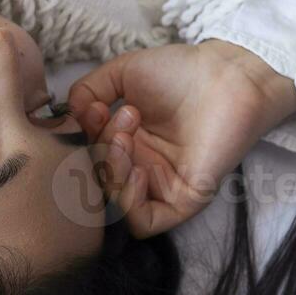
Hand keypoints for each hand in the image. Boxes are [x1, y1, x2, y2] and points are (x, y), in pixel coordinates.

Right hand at [67, 39, 295, 236]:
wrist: (226, 75)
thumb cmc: (180, 71)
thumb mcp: (121, 74)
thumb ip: (86, 91)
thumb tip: (69, 115)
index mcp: (126, 144)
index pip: (87, 158)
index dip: (82, 139)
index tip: (94, 109)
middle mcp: (140, 168)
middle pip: (97, 181)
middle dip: (99, 149)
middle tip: (122, 117)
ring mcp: (160, 187)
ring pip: (114, 204)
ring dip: (110, 169)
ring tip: (127, 134)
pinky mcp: (183, 202)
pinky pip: (142, 223)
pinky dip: (128, 202)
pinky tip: (137, 170)